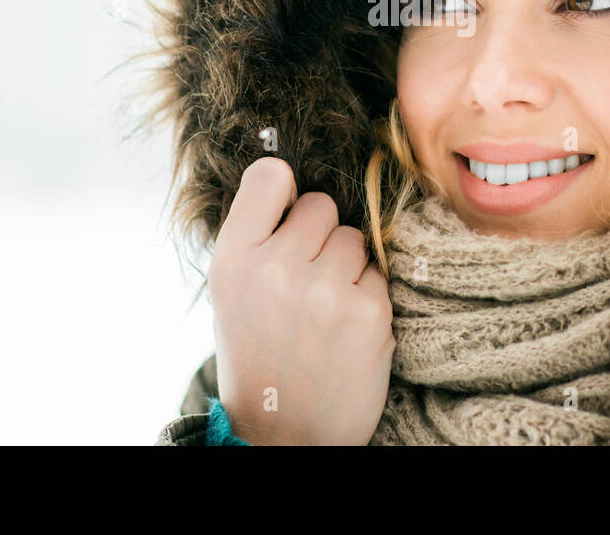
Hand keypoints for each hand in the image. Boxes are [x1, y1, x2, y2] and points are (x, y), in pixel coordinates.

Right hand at [209, 156, 395, 444]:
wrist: (283, 434)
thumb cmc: (258, 354)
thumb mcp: (231, 292)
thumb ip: (257, 237)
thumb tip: (296, 181)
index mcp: (232, 258)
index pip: (270, 175)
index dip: (283, 192)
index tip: (284, 214)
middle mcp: (276, 268)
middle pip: (321, 205)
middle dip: (319, 236)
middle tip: (304, 281)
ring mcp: (324, 290)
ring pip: (354, 237)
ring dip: (346, 266)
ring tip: (323, 309)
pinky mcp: (368, 312)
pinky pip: (377, 273)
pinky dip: (366, 297)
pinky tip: (345, 330)